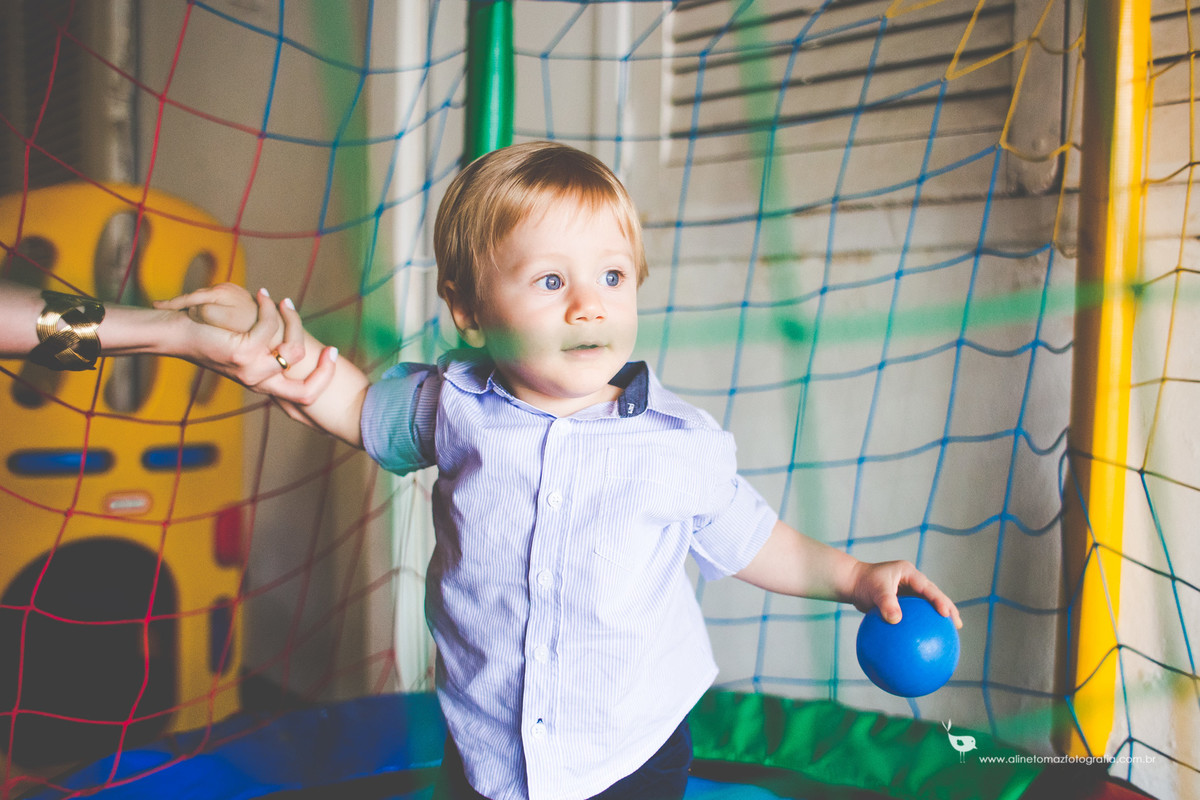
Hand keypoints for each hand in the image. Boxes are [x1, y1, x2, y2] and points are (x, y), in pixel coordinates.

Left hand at [161, 285, 337, 404]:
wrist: (177, 333)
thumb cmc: (208, 336)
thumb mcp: (243, 349)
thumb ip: (267, 353)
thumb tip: (294, 343)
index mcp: (261, 384)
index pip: (302, 396)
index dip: (324, 378)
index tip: (331, 354)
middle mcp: (258, 383)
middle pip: (307, 392)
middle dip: (326, 370)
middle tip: (331, 348)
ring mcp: (251, 371)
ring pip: (294, 351)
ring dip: (292, 321)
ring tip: (282, 303)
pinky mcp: (242, 353)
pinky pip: (271, 328)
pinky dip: (269, 308)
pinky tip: (261, 297)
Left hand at [849, 560, 962, 628]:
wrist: (852, 582)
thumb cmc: (862, 582)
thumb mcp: (875, 590)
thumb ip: (886, 603)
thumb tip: (896, 620)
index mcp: (909, 574)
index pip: (929, 588)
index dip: (940, 600)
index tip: (946, 614)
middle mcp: (912, 582)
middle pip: (934, 596)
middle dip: (948, 609)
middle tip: (957, 624)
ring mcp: (908, 592)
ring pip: (926, 606)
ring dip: (937, 618)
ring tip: (949, 634)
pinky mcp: (902, 603)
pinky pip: (914, 615)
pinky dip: (920, 625)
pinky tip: (923, 640)